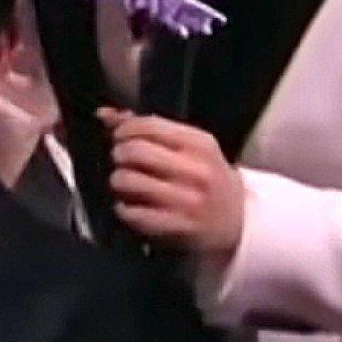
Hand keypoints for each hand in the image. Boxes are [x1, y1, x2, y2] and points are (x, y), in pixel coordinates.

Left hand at [98, 107, 243, 254]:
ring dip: (118, 182)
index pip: (148, 126)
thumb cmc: (207, 178)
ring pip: (126, 180)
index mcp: (199, 144)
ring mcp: (185, 201)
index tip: (119, 137)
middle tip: (121, 162)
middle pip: (133, 151)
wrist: (238, 223)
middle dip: (118, 155)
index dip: (124, 130)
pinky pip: (130, 212)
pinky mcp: (175, 227)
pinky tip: (133, 207)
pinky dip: (123, 208)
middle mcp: (195, 170)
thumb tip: (104, 114)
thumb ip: (149, 129)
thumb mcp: (190, 148)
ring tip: (126, 185)